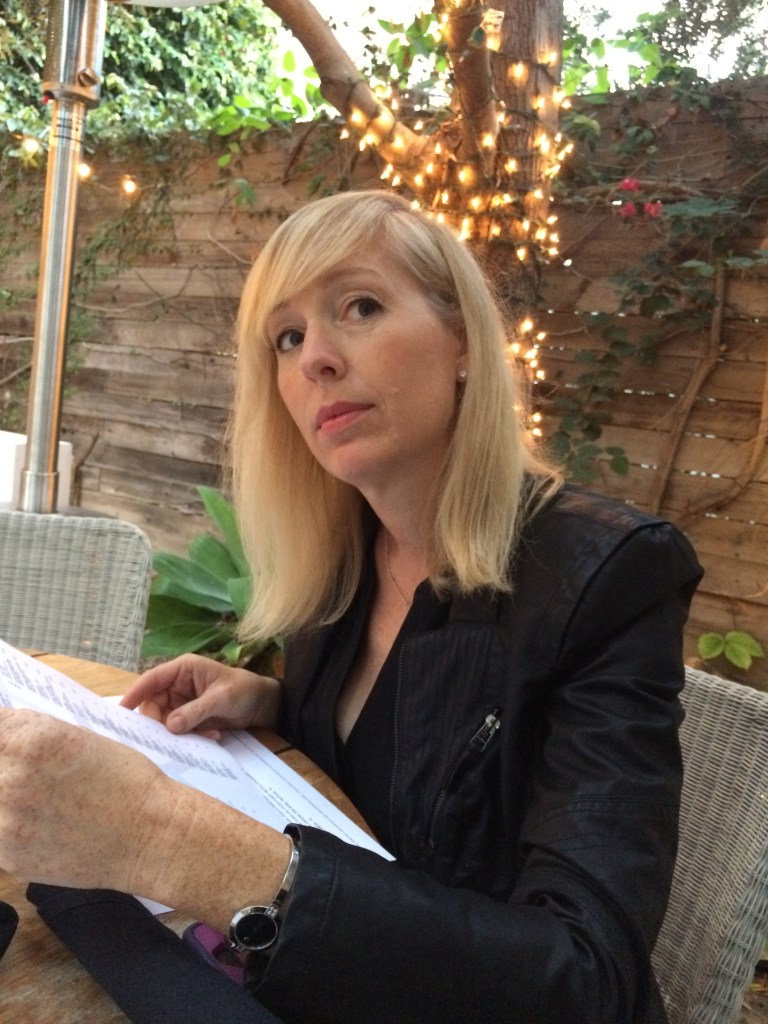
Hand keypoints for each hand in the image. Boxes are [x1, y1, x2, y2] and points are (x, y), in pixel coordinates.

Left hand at [0, 708, 291, 924]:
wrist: (152, 834)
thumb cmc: (126, 780)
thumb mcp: (78, 739)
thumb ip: (31, 737)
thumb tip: (4, 739)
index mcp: (32, 740)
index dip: (5, 734)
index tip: (12, 742)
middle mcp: (11, 779)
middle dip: (7, 765)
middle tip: (35, 777)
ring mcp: (5, 823)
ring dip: (7, 799)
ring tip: (39, 802)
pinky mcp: (9, 857)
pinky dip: (11, 829)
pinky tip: (42, 826)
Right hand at [120, 654, 280, 738]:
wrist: (263, 704)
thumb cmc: (244, 690)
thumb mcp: (221, 699)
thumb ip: (195, 711)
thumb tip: (169, 726)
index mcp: (183, 670)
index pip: (151, 680)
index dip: (134, 694)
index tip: (121, 711)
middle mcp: (177, 685)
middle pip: (153, 705)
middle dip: (160, 723)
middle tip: (171, 738)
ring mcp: (182, 703)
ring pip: (165, 721)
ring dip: (179, 733)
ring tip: (204, 735)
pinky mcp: (189, 718)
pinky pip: (178, 731)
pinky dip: (191, 737)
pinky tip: (213, 735)